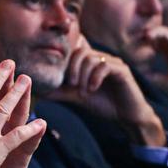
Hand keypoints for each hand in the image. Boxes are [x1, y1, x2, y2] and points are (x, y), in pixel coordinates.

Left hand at [50, 35, 164, 145]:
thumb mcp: (77, 97)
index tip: (60, 78)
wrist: (127, 117)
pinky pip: (104, 65)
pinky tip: (93, 89)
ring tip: (83, 91)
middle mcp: (101, 58)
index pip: (73, 51)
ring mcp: (112, 62)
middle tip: (71, 84)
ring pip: (91, 58)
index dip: (64, 61)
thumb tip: (40, 91)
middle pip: (79, 51)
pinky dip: (95, 77)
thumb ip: (61, 91)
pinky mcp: (122, 70)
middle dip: (72, 68)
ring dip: (83, 75)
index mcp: (89, 62)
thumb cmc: (103, 104)